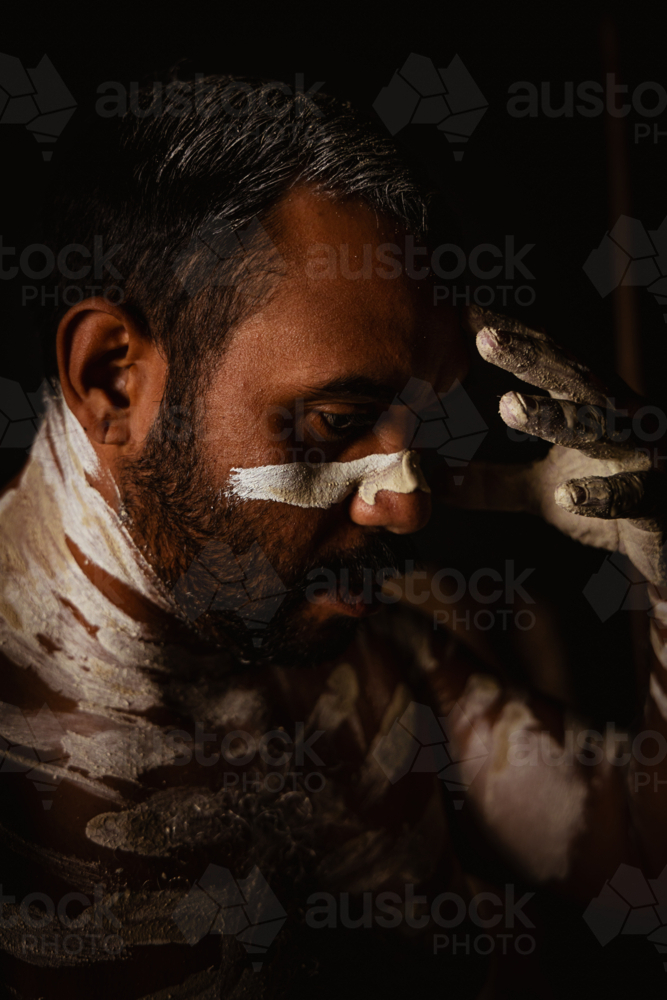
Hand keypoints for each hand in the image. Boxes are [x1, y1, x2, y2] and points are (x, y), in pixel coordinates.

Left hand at [441, 306, 666, 586]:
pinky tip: (569, 496)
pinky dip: (600, 495)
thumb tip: (429, 478)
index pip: (548, 365)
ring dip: (555, 416)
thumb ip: (489, 482)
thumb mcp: (540, 491)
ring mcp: (642, 457)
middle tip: (484, 338)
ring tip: (508, 405)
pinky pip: (632, 496)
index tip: (466, 314)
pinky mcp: (657, 502)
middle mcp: (619, 420)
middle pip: (573, 379)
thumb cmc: (610, 499)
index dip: (512, 339)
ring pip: (600, 428)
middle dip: (530, 356)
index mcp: (590, 408)